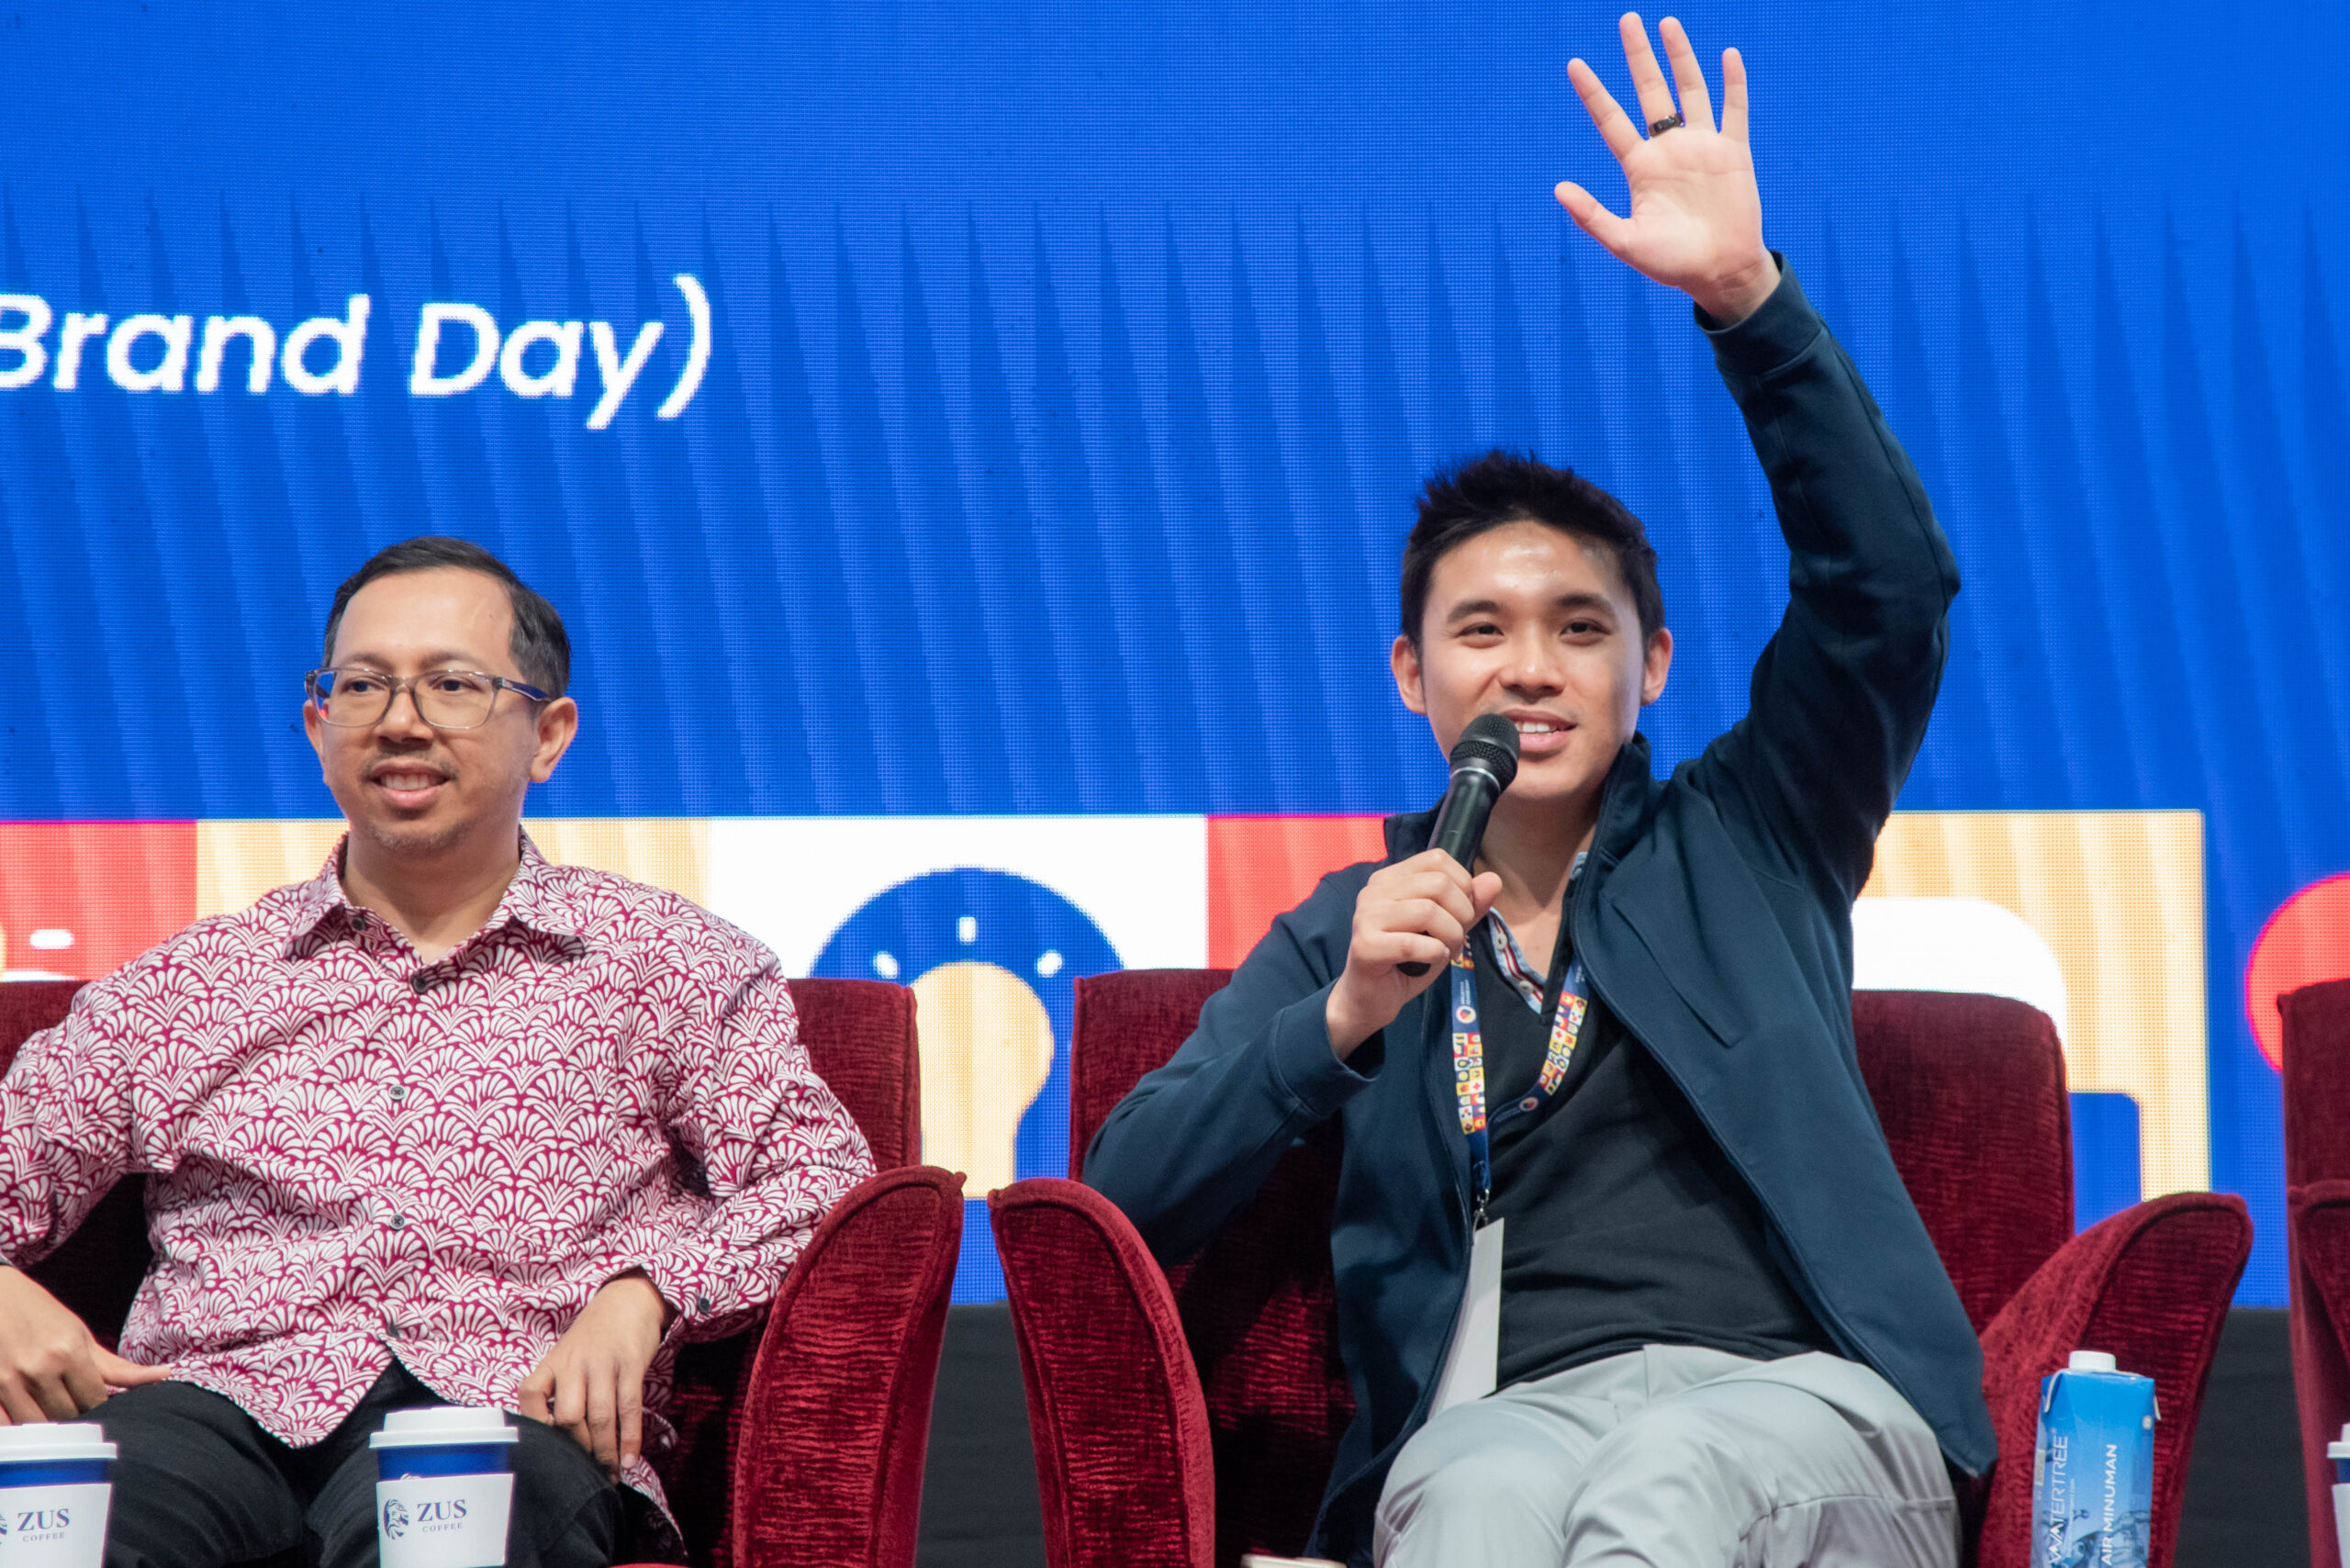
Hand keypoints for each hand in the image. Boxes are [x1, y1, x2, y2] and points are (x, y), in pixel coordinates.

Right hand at [0, 1265, 171, 1422]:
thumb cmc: (39, 1313)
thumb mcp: (79, 1333)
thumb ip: (115, 1365)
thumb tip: (165, 1375)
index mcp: (70, 1352)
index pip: (96, 1401)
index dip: (98, 1405)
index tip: (94, 1400)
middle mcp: (40, 1368)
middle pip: (68, 1416)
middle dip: (74, 1413)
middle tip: (70, 1402)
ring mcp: (8, 1382)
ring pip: (38, 1425)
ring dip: (46, 1422)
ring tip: (48, 1407)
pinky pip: (7, 1427)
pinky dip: (17, 1425)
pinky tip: (25, 1410)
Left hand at [518, 1270, 670, 1477]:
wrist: (629, 1299)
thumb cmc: (595, 1337)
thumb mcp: (567, 1355)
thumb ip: (559, 1388)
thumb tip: (557, 1437)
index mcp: (553, 1362)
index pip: (530, 1395)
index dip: (535, 1425)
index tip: (546, 1451)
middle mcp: (575, 1362)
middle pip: (569, 1416)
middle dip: (579, 1450)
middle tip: (587, 1473)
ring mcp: (604, 1363)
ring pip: (601, 1417)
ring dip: (606, 1452)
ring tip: (611, 1473)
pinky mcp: (631, 1363)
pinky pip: (629, 1406)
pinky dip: (630, 1437)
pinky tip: (630, 1458)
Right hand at [1324, 851, 1501, 1059]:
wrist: (1369, 998)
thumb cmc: (1406, 961)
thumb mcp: (1444, 929)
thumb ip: (1468, 906)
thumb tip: (1493, 880)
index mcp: (1390, 879)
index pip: (1437, 859)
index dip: (1462, 885)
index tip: (1459, 913)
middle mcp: (1374, 891)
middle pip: (1438, 884)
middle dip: (1462, 915)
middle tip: (1456, 938)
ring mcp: (1366, 916)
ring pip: (1429, 912)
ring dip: (1451, 937)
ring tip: (1445, 951)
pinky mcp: (1365, 945)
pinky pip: (1414, 944)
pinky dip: (1435, 955)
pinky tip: (1431, 961)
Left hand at [1554, 14, 1779, 325]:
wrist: (1719, 273)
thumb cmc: (1670, 263)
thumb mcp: (1625, 243)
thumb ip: (1592, 216)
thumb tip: (1557, 189)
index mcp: (1640, 167)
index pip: (1611, 119)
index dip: (1593, 92)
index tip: (1574, 64)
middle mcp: (1669, 149)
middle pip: (1651, 92)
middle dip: (1639, 57)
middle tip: (1627, 20)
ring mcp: (1702, 147)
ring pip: (1690, 91)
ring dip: (1680, 57)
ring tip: (1667, 23)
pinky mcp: (1733, 153)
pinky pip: (1734, 111)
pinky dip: (1733, 84)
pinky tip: (1727, 55)